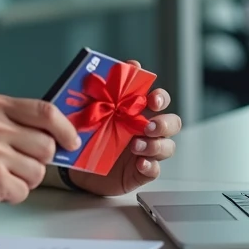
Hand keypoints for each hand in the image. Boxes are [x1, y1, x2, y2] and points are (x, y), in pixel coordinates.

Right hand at [0, 93, 80, 221]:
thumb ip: (14, 123)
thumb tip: (59, 135)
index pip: (45, 111)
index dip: (65, 129)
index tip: (71, 142)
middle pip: (47, 145)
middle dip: (38, 161)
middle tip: (14, 166)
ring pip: (38, 171)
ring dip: (23, 181)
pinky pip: (24, 191)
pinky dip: (12, 196)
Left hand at [69, 62, 182, 196]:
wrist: (76, 165)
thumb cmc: (87, 134)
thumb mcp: (89, 112)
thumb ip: (97, 94)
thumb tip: (96, 77)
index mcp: (136, 112)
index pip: (157, 99)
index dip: (159, 96)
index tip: (151, 98)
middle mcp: (145, 130)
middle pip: (172, 122)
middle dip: (165, 122)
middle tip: (148, 125)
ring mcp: (146, 151)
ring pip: (168, 146)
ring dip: (155, 145)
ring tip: (136, 146)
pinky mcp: (141, 171)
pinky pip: (154, 169)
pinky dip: (150, 166)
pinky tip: (140, 163)